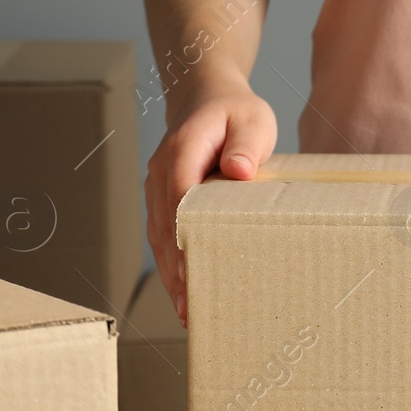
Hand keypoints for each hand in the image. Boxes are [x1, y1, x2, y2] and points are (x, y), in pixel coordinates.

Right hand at [144, 79, 276, 324]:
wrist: (206, 97)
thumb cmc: (235, 111)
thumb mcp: (252, 119)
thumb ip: (247, 143)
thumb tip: (238, 171)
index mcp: (182, 150)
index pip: (179, 195)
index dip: (184, 233)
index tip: (193, 267)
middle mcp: (161, 171)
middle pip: (164, 226)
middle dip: (176, 269)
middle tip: (192, 308)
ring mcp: (158, 187)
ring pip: (160, 238)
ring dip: (171, 276)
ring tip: (187, 313)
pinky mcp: (164, 200)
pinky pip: (164, 236)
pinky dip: (172, 266)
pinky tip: (183, 294)